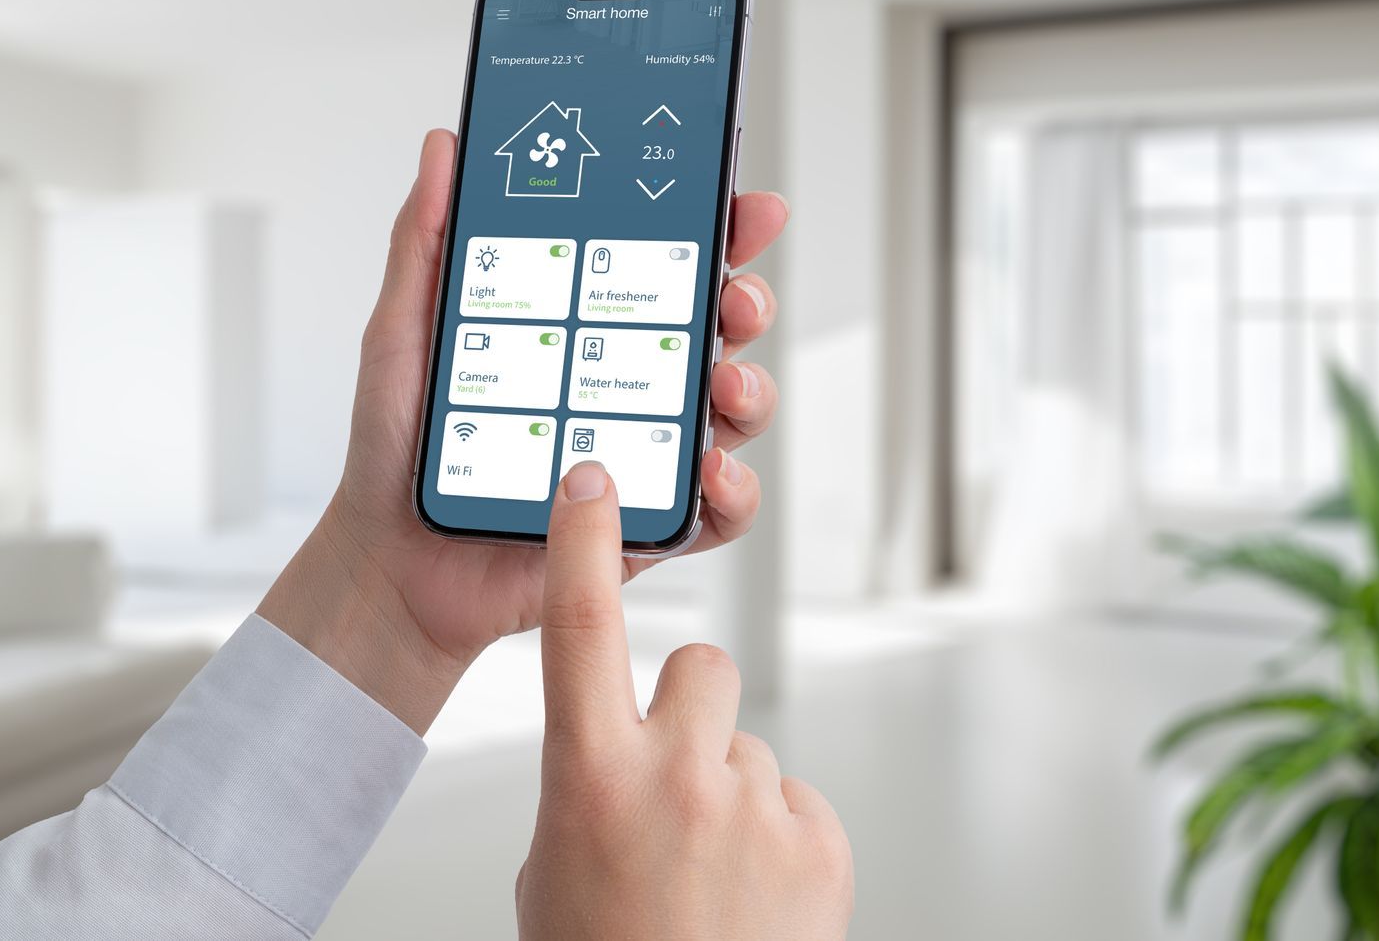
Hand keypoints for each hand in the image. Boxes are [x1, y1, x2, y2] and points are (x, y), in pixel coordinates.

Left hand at [259, 129, 787, 731]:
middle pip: (715, 329)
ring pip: (729, 413)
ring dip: (750, 390)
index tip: (743, 204)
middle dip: (744, 301)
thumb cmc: (399, 448)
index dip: (715, 230)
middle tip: (733, 296)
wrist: (389, 561)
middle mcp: (622, 382)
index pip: (663, 265)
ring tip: (723, 384)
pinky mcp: (643, 524)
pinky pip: (712, 512)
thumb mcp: (404, 330)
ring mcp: (638, 451)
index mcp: (581, 325)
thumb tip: (444, 149)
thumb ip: (424, 241)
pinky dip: (730, 493)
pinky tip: (711, 472)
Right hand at [516, 464, 853, 938]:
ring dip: (731, 790)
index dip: (584, 544)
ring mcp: (756, 808)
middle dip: (689, 709)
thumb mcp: (558, 869)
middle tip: (672, 781)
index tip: (593, 483)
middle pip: (699, 668)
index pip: (581, 627)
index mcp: (589, 775)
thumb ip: (590, 787)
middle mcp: (677, 776)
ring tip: (711, 873)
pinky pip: (797, 800)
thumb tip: (626, 760)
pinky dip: (777, 838)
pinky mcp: (820, 845)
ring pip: (749, 745)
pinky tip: (752, 896)